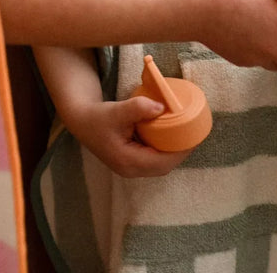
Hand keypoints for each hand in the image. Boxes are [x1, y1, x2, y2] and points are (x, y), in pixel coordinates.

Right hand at [66, 94, 194, 177]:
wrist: (82, 121)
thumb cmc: (99, 117)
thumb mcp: (118, 110)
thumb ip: (138, 108)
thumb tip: (161, 107)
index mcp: (128, 162)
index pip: (162, 163)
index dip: (180, 152)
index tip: (193, 138)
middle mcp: (130, 169)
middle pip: (163, 166)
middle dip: (180, 153)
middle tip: (193, 135)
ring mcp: (130, 167)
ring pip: (159, 164)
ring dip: (173, 152)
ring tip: (186, 136)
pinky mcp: (131, 161)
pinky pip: (153, 159)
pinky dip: (164, 150)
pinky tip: (171, 137)